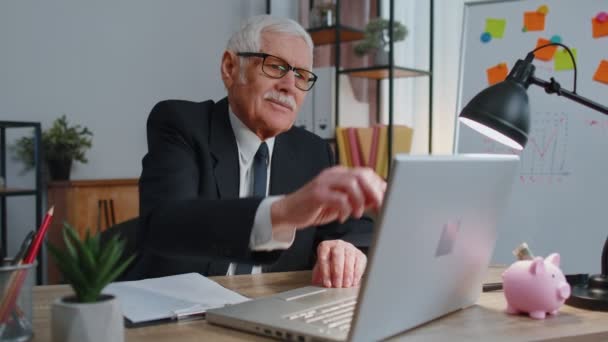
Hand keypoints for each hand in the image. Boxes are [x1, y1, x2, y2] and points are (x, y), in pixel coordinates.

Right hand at [271, 166, 385, 228]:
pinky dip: (345, 209)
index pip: (366, 173)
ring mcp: (324, 182)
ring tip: (357, 213)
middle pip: (362, 175)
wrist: (288, 212)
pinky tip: (343, 217)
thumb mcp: (341, 204)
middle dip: (374, 192)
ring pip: (352, 184)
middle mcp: (333, 174)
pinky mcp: (316, 194)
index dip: (378, 186)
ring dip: (360, 201)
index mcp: (340, 174)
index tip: (386, 200)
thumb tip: (378, 200)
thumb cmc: (315, 207)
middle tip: (378, 207)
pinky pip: (338, 198)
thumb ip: (358, 199)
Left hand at [312, 240, 366, 287]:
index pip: (324, 258)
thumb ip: (319, 274)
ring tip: (345, 285)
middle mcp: (338, 244)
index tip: (327, 284)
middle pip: (337, 256)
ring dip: (347, 274)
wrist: (342, 257)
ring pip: (349, 259)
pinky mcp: (360, 255)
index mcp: (325, 246)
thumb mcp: (321, 267)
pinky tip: (353, 282)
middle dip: (337, 272)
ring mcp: (350, 248)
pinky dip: (356, 274)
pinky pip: (359, 264)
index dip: (325, 272)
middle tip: (337, 285)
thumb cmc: (330, 263)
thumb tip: (316, 283)